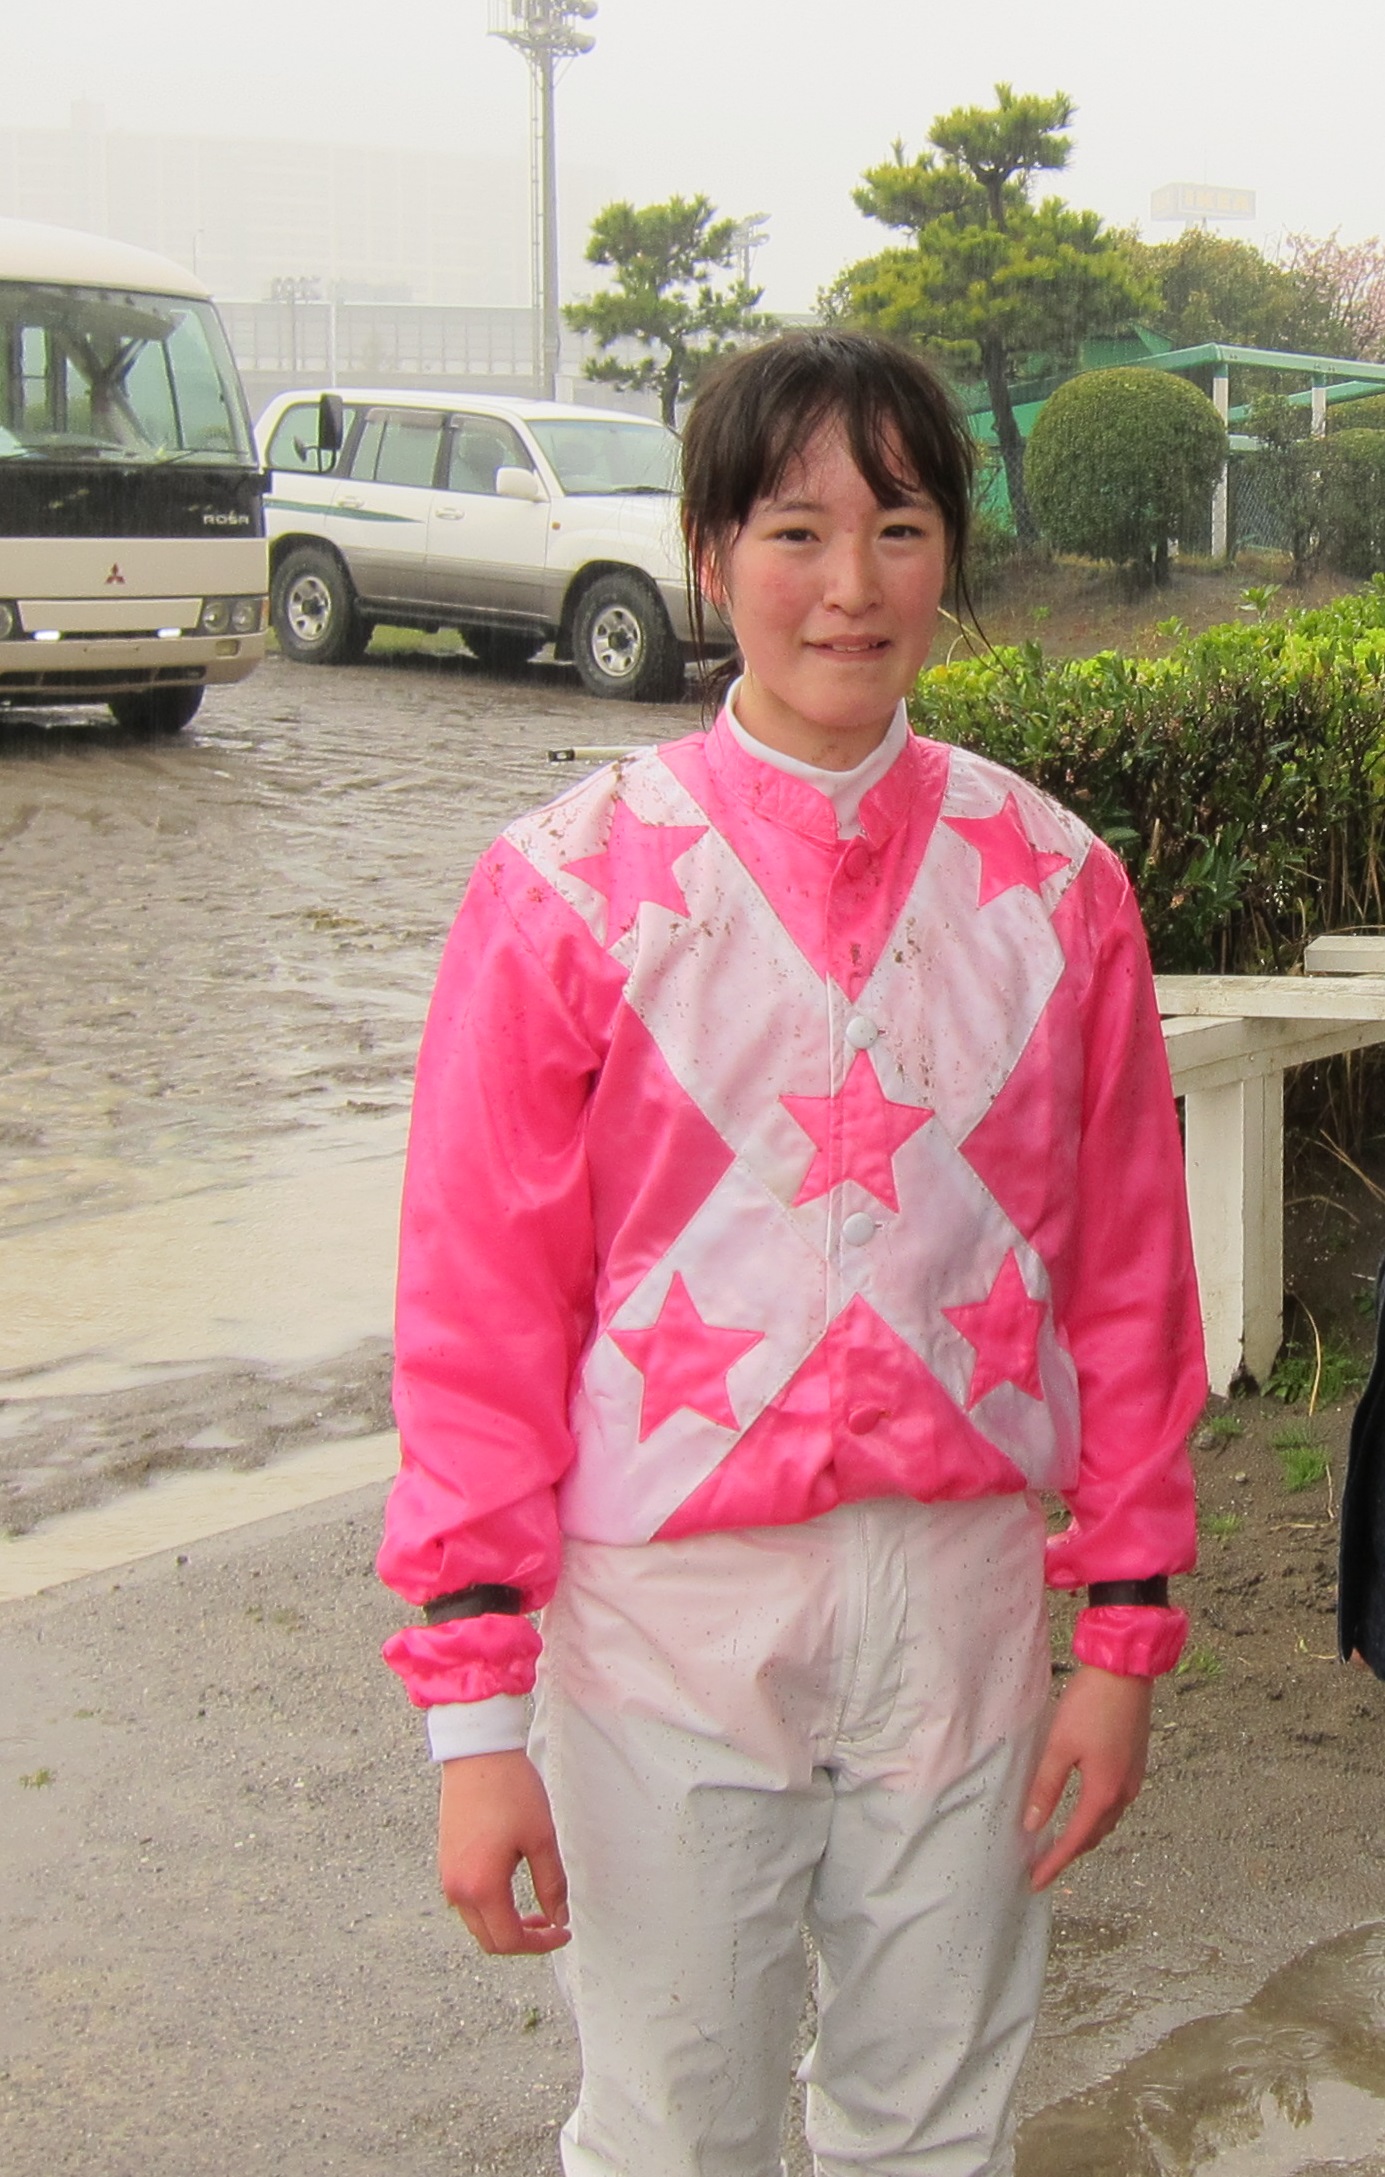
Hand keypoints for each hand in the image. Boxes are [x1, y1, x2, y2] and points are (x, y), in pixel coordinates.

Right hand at [438, 1750, 570, 1954]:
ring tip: (535, 1908)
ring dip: (505, 1924)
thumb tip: (559, 1917)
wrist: (477, 1753)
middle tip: (551, 1924)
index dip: (540, 1944)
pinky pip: (467, 1901)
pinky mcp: (446, 1860)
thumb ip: (551, 1884)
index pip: (509, 1939)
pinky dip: (490, 1907)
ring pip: (477, 1922)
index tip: (563, 1931)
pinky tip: (511, 1888)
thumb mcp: (541, 1839)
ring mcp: (448, 1875)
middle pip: (489, 1939)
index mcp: (481, 1887)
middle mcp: (457, 1888)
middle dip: (522, 1940)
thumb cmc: (510, 1790)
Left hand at [1024, 1664, 1152, 1891]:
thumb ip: (1046, 1787)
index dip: (1055, 1863)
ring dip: (1085, 1835)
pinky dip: (1096, 1815)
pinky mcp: (1134, 1763)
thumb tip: (1032, 1824)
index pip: (1075, 1839)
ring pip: (1107, 1820)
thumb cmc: (1091, 1704)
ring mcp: (1133, 1777)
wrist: (1125, 1672)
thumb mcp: (1059, 1745)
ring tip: (1060, 1843)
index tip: (1036, 1881)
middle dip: (1070, 1853)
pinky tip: (1083, 1809)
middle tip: (1044, 1866)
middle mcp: (1124, 1791)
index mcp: (1104, 1791)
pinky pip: (1115, 1802)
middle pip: (1095, 1835)